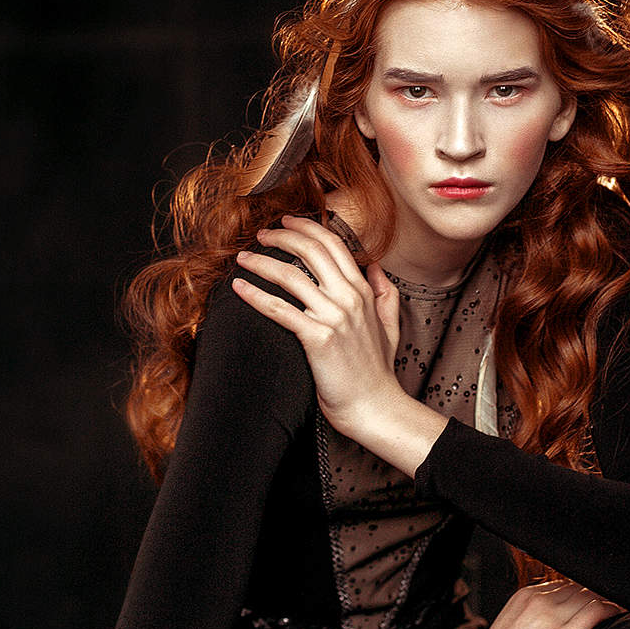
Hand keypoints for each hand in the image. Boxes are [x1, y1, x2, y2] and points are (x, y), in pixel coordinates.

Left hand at [231, 215, 402, 435]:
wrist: (374, 406)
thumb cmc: (377, 372)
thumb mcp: (390, 326)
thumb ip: (385, 294)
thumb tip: (376, 267)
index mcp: (363, 291)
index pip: (333, 244)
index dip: (307, 227)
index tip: (287, 221)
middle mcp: (349, 298)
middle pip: (310, 250)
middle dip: (282, 236)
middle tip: (261, 234)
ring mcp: (334, 317)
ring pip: (290, 276)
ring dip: (261, 262)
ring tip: (243, 258)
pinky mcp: (317, 338)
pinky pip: (279, 309)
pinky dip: (255, 296)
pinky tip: (239, 288)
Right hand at [419, 581, 621, 628]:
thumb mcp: (512, 619)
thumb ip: (534, 608)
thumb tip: (562, 606)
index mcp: (525, 595)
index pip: (565, 582)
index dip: (583, 588)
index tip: (594, 594)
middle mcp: (538, 601)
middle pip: (578, 586)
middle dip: (595, 593)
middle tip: (612, 599)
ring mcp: (550, 619)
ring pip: (589, 596)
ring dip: (605, 600)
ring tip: (618, 607)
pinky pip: (594, 613)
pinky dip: (611, 610)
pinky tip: (620, 613)